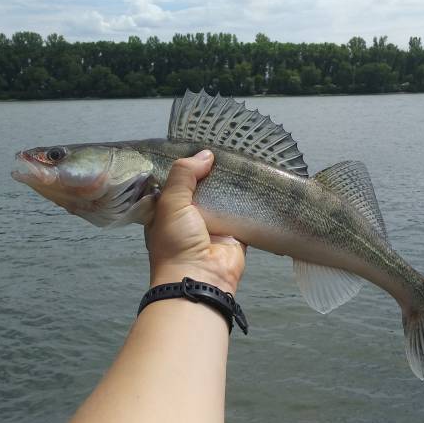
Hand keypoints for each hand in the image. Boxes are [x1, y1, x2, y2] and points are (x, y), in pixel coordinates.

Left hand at [144, 150, 245, 293]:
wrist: (200, 279)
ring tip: (244, 157)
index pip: (176, 181)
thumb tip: (206, 154)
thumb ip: (183, 175)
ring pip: (224, 197)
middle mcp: (190, 216)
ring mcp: (214, 225)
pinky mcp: (236, 233)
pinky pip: (244, 211)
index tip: (198, 143)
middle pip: (202, 187)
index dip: (185, 165)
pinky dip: (249, 199)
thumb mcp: (170, 203)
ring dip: (232, 183)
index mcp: (167, 210)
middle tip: (227, 147)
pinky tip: (256, 179)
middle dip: (212, 172)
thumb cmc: (176, 242)